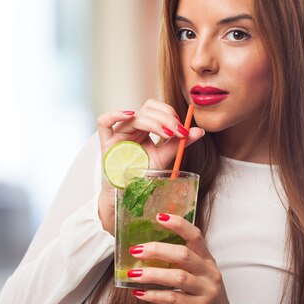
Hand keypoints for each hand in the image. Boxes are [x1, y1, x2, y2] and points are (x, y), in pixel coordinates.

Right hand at [96, 99, 204, 232]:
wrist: (129, 195)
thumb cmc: (144, 175)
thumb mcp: (164, 157)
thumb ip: (180, 142)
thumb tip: (200, 131)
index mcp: (144, 128)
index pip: (156, 109)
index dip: (169, 113)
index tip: (182, 129)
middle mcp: (131, 127)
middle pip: (147, 109)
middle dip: (166, 117)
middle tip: (177, 131)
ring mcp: (118, 133)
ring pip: (134, 116)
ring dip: (153, 121)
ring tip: (166, 133)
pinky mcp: (105, 142)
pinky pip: (103, 122)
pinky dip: (115, 114)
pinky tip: (130, 115)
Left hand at [127, 214, 231, 303]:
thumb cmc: (205, 295)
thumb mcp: (200, 274)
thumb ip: (183, 262)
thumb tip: (148, 250)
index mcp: (208, 259)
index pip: (196, 235)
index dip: (179, 224)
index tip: (159, 217)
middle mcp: (209, 272)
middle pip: (184, 255)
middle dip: (158, 250)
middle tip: (136, 250)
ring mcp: (207, 290)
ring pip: (178, 277)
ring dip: (152, 274)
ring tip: (132, 274)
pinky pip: (175, 299)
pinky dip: (155, 295)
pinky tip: (140, 293)